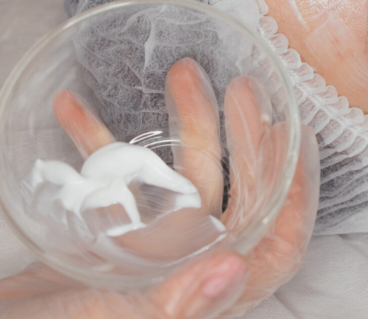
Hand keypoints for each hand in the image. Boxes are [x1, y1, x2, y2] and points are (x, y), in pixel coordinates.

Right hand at [0, 59, 319, 317]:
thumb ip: (172, 304)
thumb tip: (234, 268)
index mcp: (200, 294)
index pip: (278, 244)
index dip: (295, 192)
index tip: (290, 134)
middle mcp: (185, 268)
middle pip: (241, 198)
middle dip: (246, 139)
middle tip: (242, 87)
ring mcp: (149, 250)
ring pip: (188, 178)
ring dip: (187, 124)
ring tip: (181, 72)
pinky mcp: (104, 236)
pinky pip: (117, 180)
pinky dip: (97, 141)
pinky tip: (72, 107)